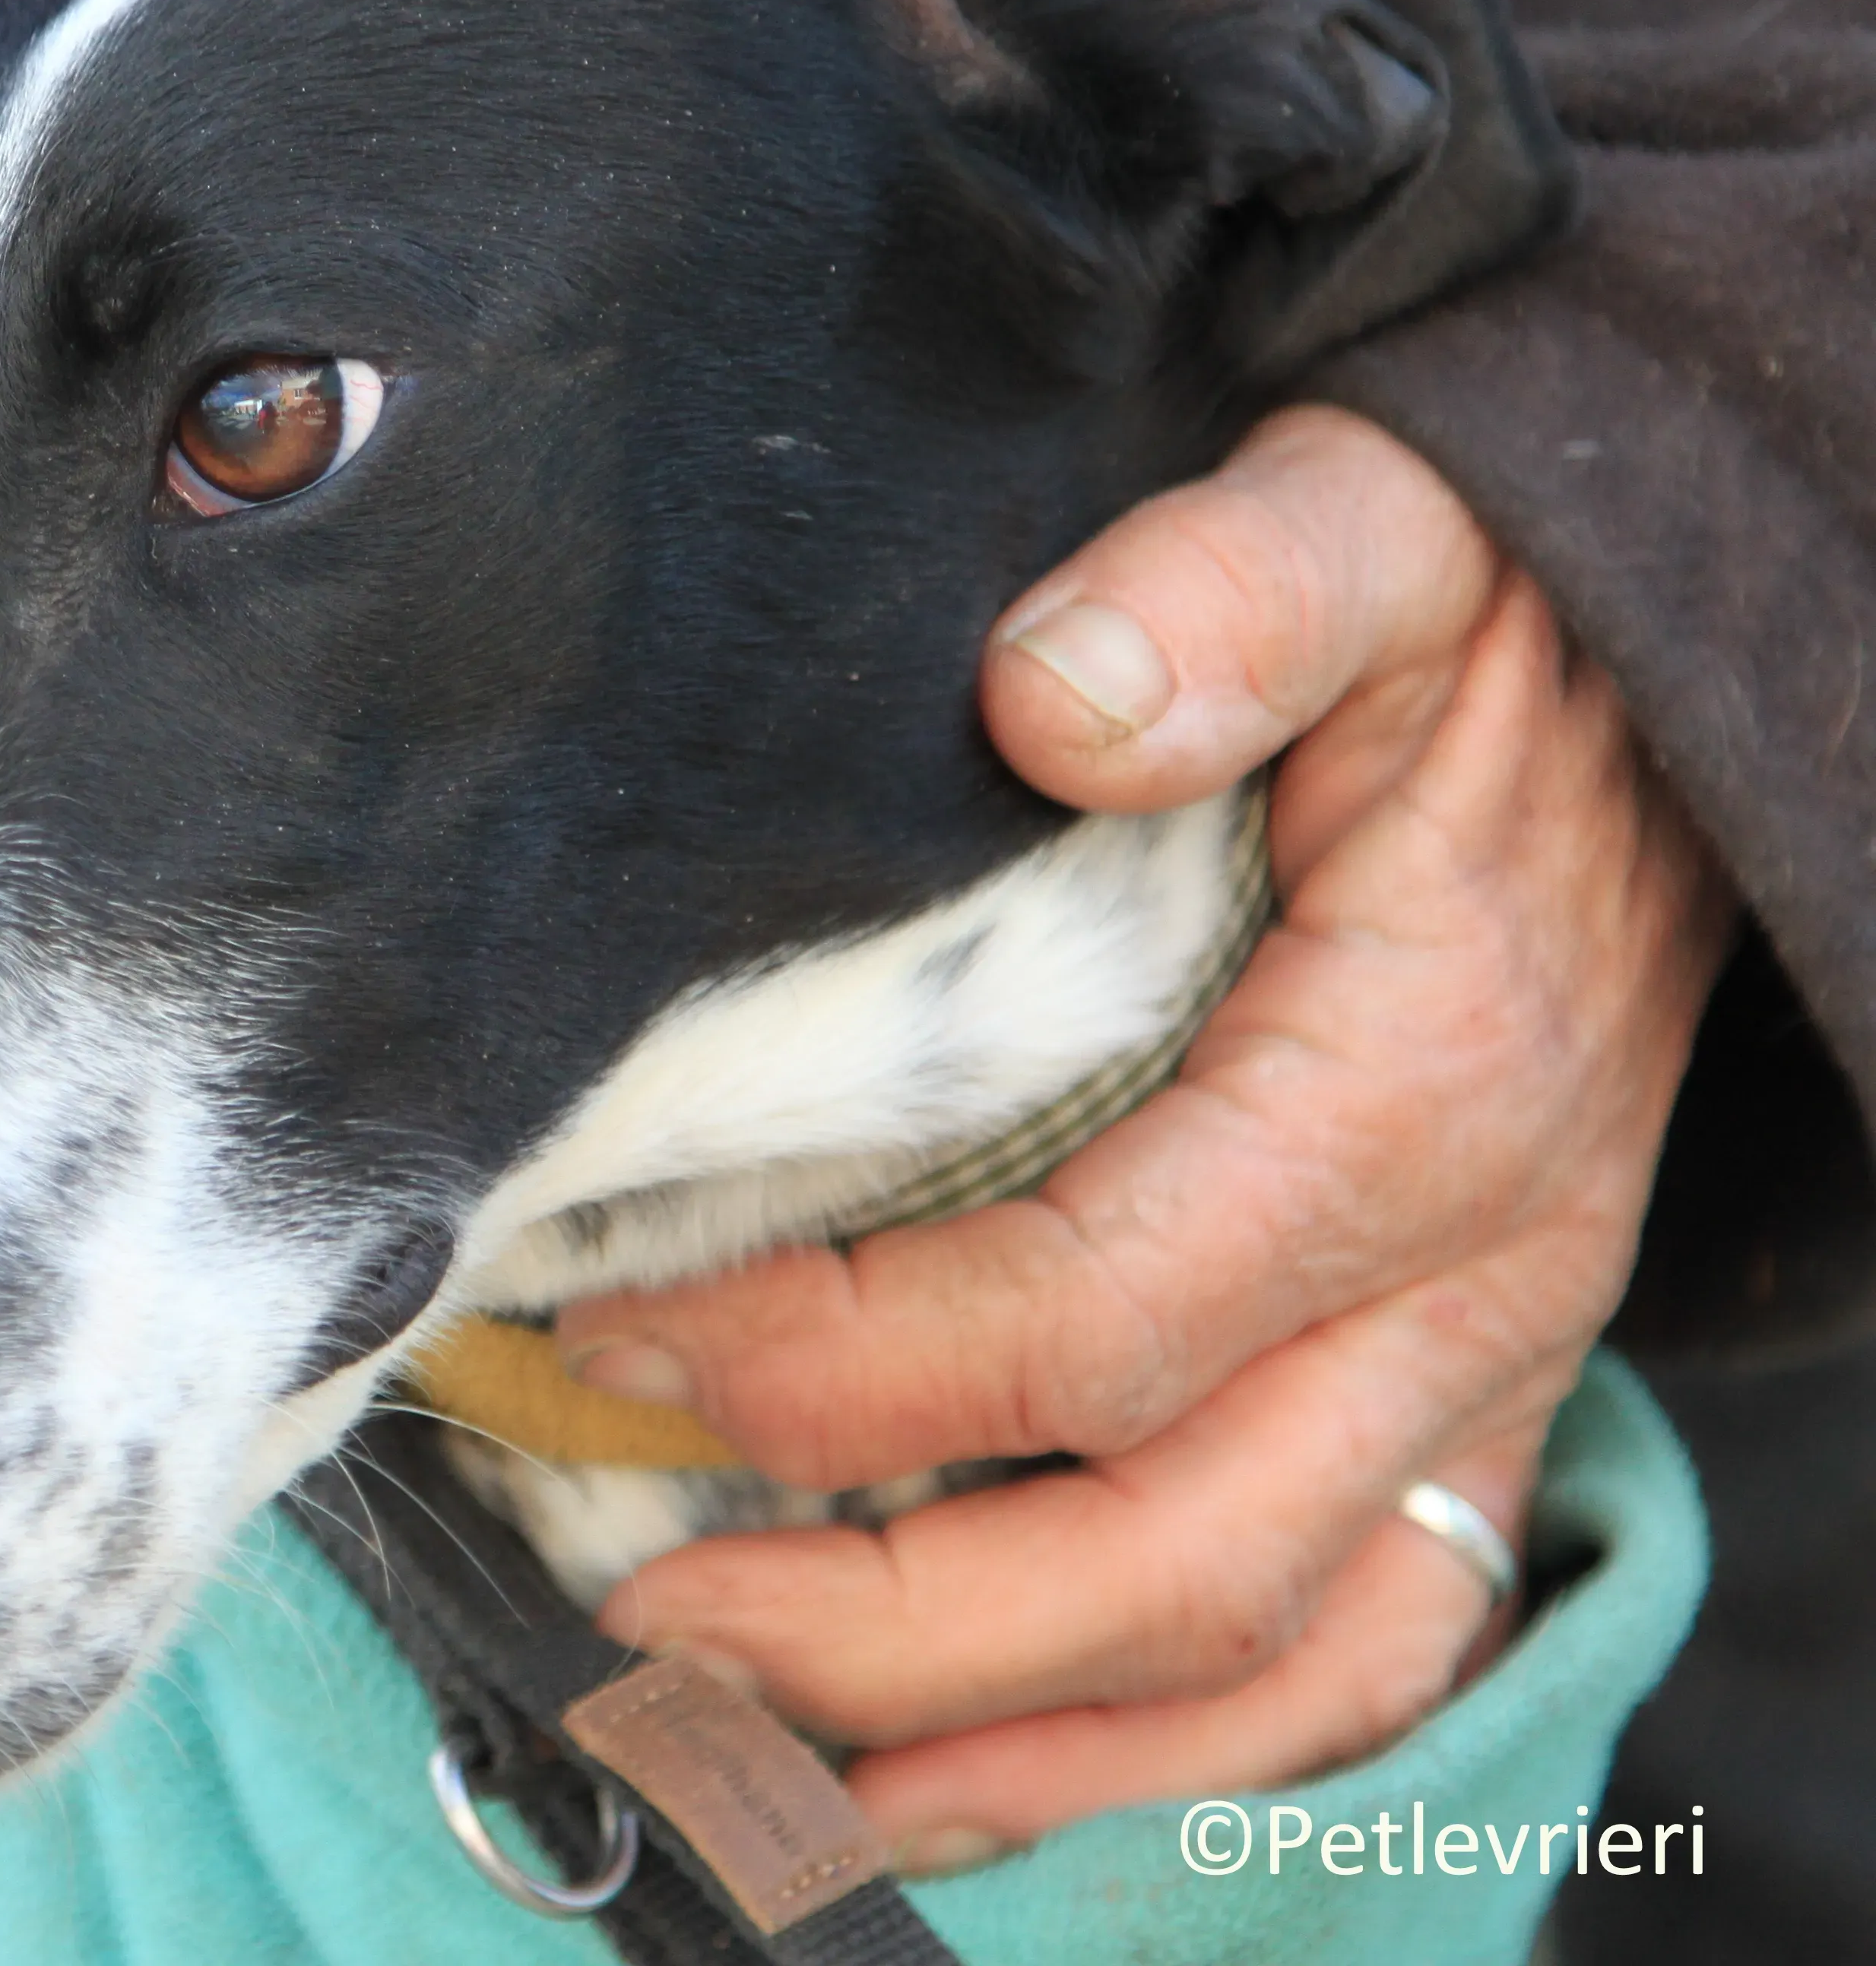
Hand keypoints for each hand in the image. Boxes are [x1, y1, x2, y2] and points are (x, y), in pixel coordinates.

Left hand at [555, 405, 1731, 1870]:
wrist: (1670, 670)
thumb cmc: (1482, 617)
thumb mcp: (1371, 529)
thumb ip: (1230, 590)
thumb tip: (1048, 695)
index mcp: (1413, 1092)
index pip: (1093, 1313)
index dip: (839, 1362)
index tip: (620, 1333)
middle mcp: (1467, 1277)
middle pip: (1173, 1551)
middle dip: (889, 1622)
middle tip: (642, 1603)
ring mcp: (1483, 1368)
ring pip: (1278, 1659)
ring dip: (1019, 1741)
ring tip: (771, 1755)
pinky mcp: (1466, 1401)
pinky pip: (1360, 1647)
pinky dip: (1172, 1745)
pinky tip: (981, 1760)